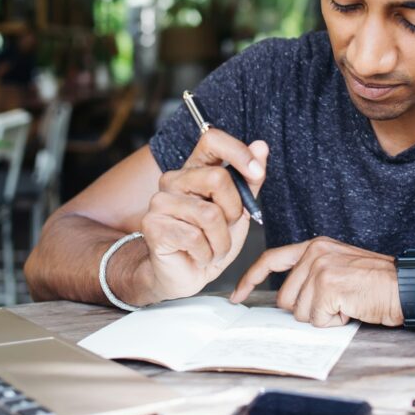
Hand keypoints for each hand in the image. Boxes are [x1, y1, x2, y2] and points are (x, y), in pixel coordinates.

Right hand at [139, 130, 268, 301]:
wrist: (186, 274)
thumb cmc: (210, 239)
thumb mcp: (239, 209)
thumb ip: (249, 180)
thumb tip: (261, 146)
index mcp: (195, 168)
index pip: (212, 139)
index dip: (238, 152)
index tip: (256, 173)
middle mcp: (174, 179)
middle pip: (218, 178)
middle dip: (234, 211)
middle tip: (226, 227)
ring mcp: (160, 201)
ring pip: (210, 214)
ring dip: (222, 241)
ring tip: (213, 247)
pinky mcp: (152, 225)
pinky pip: (195, 237)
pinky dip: (207, 253)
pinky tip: (199, 255)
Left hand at [231, 237, 403, 327]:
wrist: (407, 285)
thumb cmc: (378, 282)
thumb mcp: (340, 266)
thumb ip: (311, 274)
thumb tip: (286, 301)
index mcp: (315, 246)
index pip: (272, 259)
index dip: (250, 279)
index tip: (238, 295)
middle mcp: (314, 253)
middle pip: (285, 298)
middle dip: (307, 310)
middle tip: (337, 302)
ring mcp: (320, 269)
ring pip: (300, 312)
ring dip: (323, 316)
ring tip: (347, 303)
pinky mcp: (328, 287)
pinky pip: (317, 320)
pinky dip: (334, 322)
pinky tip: (351, 308)